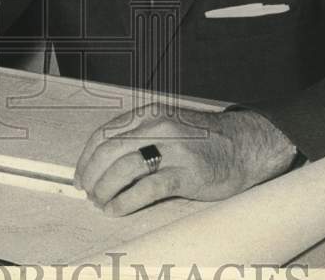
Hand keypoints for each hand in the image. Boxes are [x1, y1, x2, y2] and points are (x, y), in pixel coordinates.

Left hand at [73, 106, 296, 215]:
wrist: (244, 146)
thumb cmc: (202, 139)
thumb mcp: (167, 124)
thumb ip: (139, 135)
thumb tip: (102, 161)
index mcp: (150, 114)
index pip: (104, 134)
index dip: (86, 158)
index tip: (80, 176)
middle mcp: (158, 127)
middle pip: (109, 152)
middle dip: (92, 176)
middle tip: (88, 193)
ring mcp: (173, 149)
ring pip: (124, 170)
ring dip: (105, 190)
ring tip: (101, 203)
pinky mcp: (186, 173)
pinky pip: (147, 189)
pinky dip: (125, 201)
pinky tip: (116, 210)